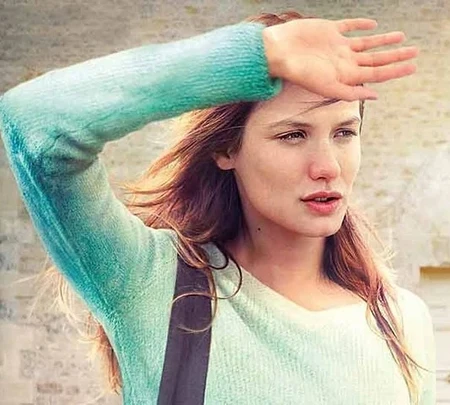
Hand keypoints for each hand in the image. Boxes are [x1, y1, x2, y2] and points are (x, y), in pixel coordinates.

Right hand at [263, 18, 418, 100]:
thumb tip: (375, 95)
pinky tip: (373, 26)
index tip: (412, 67)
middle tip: (415, 52)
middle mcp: (343, 61)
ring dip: (383, 41)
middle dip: (395, 56)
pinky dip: (361, 25)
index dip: (395, 70)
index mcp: (345, 74)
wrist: (279, 52)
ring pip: (366, 43)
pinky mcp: (329, 30)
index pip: (376, 73)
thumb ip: (350, 92)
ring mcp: (337, 45)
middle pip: (375, 59)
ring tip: (400, 38)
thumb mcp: (327, 87)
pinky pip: (349, 26)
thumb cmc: (299, 73)